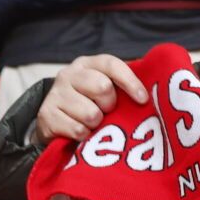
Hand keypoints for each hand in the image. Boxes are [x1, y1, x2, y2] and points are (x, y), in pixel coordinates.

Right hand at [34, 54, 148, 143]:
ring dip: (96, 124)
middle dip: (109, 106)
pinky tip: (80, 132)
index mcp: (87, 64)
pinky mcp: (46, 114)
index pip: (111, 65)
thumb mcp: (104, 90)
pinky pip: (77, 129)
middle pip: (102, 87)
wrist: (54, 123)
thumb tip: (154, 89)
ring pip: (90, 113)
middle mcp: (69, 74)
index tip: (142, 100)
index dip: (130, 82)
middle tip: (106, 112)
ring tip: (91, 123)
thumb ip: (123, 86)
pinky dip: (83, 135)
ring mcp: (55, 94)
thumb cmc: (88, 105)